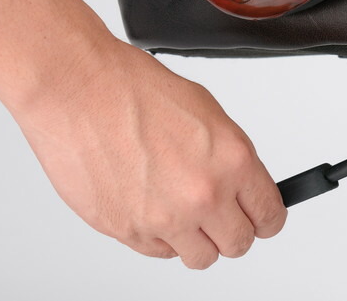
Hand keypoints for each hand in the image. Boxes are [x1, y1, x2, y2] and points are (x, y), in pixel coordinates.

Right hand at [11, 39, 286, 268]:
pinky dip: (159, 237)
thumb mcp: (206, 111)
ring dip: (197, 240)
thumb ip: (229, 157)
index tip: (261, 220)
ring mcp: (163, 218)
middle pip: (238, 245)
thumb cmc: (132, 88)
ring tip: (182, 212)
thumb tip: (240, 184)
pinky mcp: (127, 231)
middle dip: (233, 231)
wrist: (76, 88)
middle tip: (221, 216)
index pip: (269, 216)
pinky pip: (158, 252)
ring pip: (200, 258)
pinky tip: (150, 204)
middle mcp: (202, 195)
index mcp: (231, 161)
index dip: (266, 219)